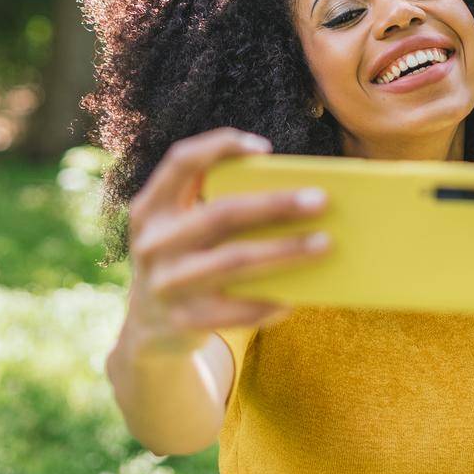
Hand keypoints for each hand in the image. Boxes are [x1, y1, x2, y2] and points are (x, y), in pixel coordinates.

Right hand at [123, 126, 329, 353]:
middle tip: (321, 200)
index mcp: (151, 206)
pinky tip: (298, 295)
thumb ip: (213, 200)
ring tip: (324, 243)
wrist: (148, 326)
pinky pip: (237, 310)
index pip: (181, 161)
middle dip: (275, 204)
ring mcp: (166, 284)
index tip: (264, 148)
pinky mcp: (184, 321)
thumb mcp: (180, 224)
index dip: (220, 147)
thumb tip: (292, 191)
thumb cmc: (184, 256)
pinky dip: (270, 300)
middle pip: (221, 214)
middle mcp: (152, 242)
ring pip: (236, 261)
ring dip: (286, 251)